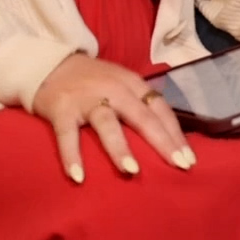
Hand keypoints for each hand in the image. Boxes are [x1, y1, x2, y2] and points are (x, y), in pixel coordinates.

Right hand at [33, 53, 195, 183]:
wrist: (50, 63)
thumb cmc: (93, 81)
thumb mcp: (122, 85)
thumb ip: (140, 105)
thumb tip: (167, 140)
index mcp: (133, 84)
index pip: (160, 110)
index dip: (176, 134)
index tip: (190, 159)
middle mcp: (114, 89)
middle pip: (142, 116)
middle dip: (162, 141)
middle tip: (178, 165)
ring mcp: (87, 99)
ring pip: (107, 123)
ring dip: (120, 147)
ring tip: (132, 171)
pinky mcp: (62, 109)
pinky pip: (68, 135)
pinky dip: (72, 156)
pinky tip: (78, 177)